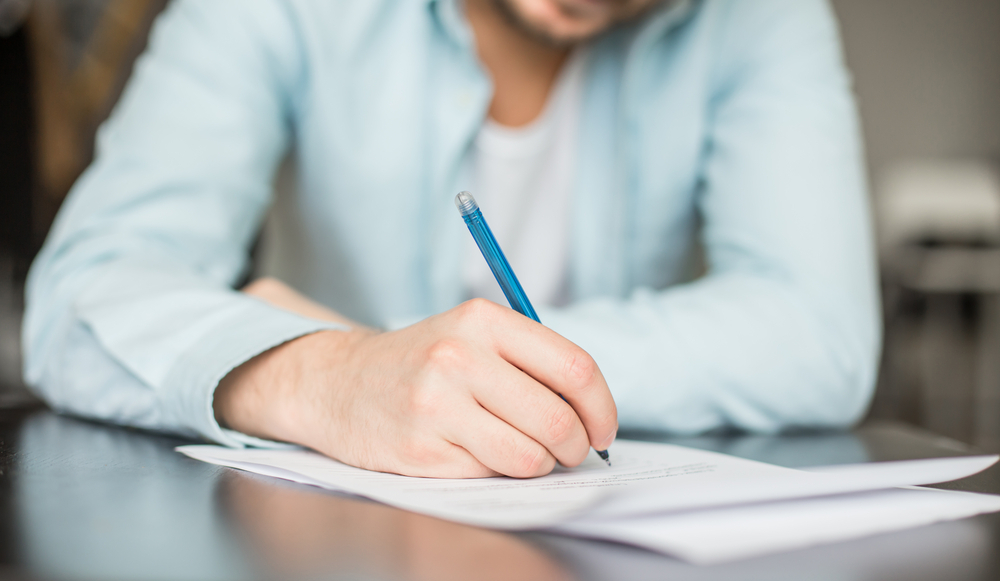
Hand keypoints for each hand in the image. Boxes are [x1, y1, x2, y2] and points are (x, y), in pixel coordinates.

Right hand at [215, 280, 616, 477]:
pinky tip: (474, 452)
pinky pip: (490, 474)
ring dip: (540, 465)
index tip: (604, 430)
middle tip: (569, 452)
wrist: (339, 383)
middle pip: (557, 420)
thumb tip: (594, 413)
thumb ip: (531, 361)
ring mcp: (436, 405)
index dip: (602, 408)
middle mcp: (459, 358)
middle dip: (576, 447)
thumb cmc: (423, 362)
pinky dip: (496, 472)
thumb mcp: (472, 336)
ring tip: (525, 453)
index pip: (574, 367)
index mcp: (482, 321)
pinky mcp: (420, 449)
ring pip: (529, 457)